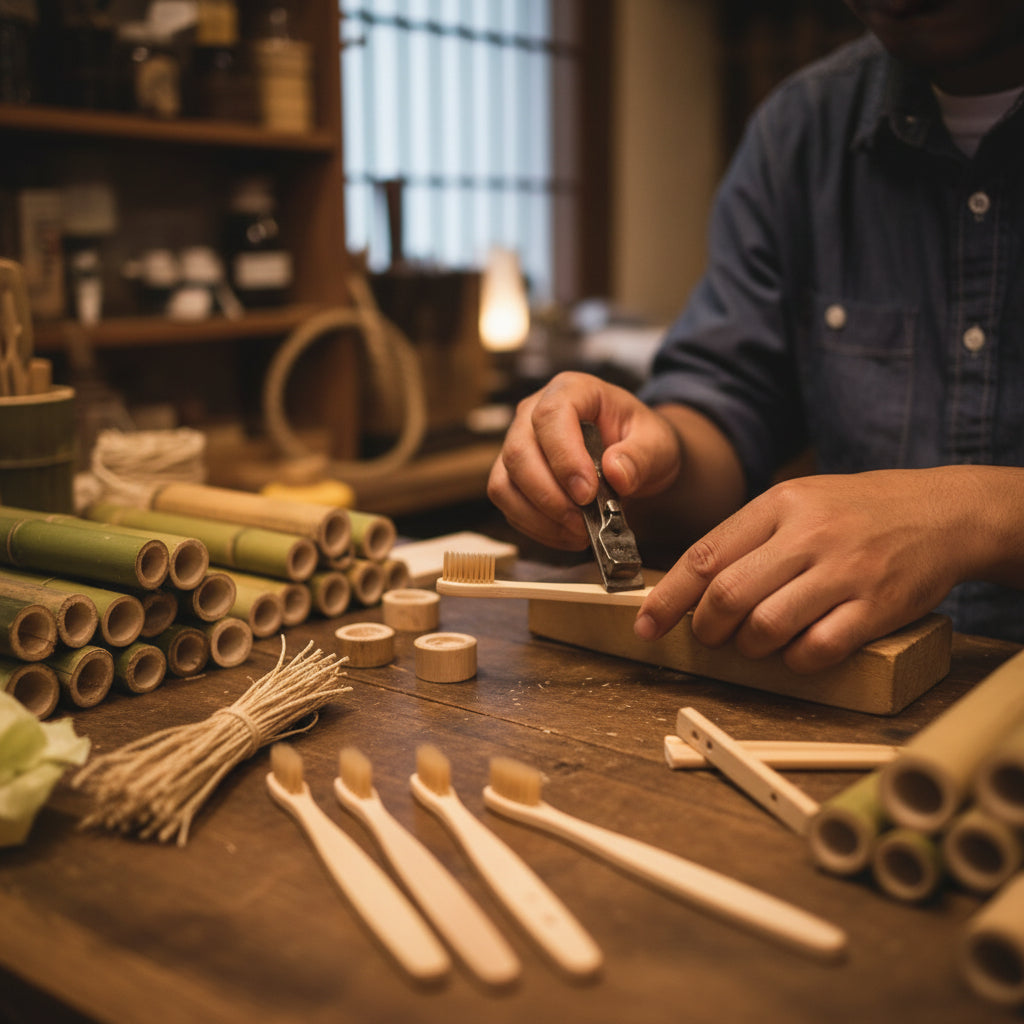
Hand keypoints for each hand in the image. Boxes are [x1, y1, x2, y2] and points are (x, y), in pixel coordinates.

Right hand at [487, 373, 683, 549]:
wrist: (632, 458)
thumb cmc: (640, 441)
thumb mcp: (656, 443)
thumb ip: (641, 455)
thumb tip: (615, 473)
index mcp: (571, 390)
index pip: (550, 416)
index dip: (564, 457)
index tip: (587, 492)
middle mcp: (533, 413)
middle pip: (518, 453)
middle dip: (550, 496)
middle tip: (583, 523)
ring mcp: (517, 444)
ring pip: (504, 483)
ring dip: (539, 517)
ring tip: (578, 532)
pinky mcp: (511, 477)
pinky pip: (508, 506)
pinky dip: (536, 527)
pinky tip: (567, 534)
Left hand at [634, 467, 986, 672]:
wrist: (943, 511)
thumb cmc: (856, 511)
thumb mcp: (798, 502)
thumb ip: (749, 537)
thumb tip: (693, 588)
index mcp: (779, 505)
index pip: (705, 556)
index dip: (667, 598)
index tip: (646, 625)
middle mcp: (808, 535)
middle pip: (728, 595)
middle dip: (705, 629)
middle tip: (707, 638)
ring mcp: (844, 571)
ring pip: (767, 625)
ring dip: (748, 647)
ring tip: (753, 643)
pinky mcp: (877, 606)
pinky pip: (817, 647)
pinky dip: (794, 660)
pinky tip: (795, 652)